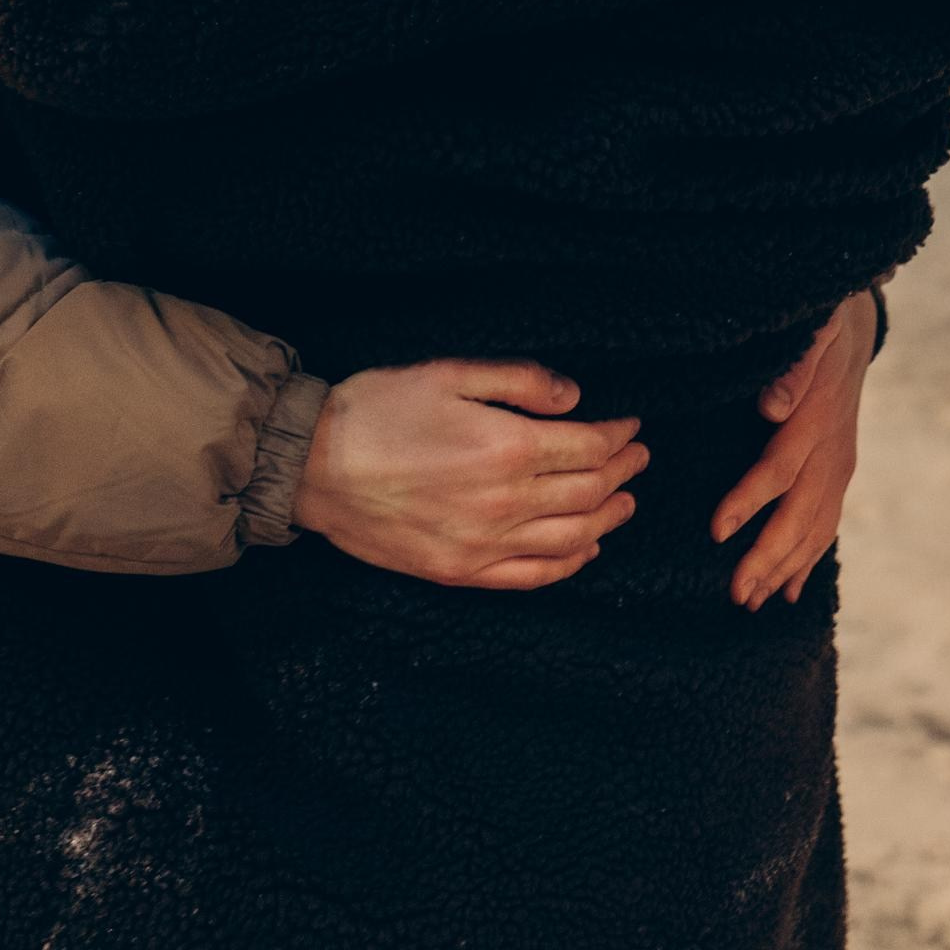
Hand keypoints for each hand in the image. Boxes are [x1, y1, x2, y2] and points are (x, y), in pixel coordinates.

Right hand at [291, 358, 647, 591]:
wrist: (311, 466)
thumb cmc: (377, 410)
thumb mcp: (449, 373)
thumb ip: (519, 381)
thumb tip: (574, 397)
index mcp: (506, 448)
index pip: (587, 447)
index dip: (617, 436)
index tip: (631, 426)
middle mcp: (504, 503)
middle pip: (586, 493)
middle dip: (621, 473)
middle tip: (637, 458)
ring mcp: (483, 545)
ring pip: (570, 539)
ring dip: (607, 518)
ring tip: (625, 502)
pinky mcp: (460, 572)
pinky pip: (532, 576)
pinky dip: (568, 564)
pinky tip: (585, 549)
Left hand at [710, 289, 879, 610]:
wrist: (853, 329)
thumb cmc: (819, 329)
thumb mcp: (810, 334)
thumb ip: (793, 368)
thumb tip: (771, 406)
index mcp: (816, 420)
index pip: (780, 469)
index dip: (749, 501)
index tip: (715, 532)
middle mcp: (832, 452)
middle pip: (801, 514)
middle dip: (768, 557)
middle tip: (736, 594)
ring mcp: (839, 467)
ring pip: (816, 528)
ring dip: (785, 568)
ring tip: (751, 602)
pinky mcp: (839, 474)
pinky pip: (826, 524)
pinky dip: (808, 560)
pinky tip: (787, 592)